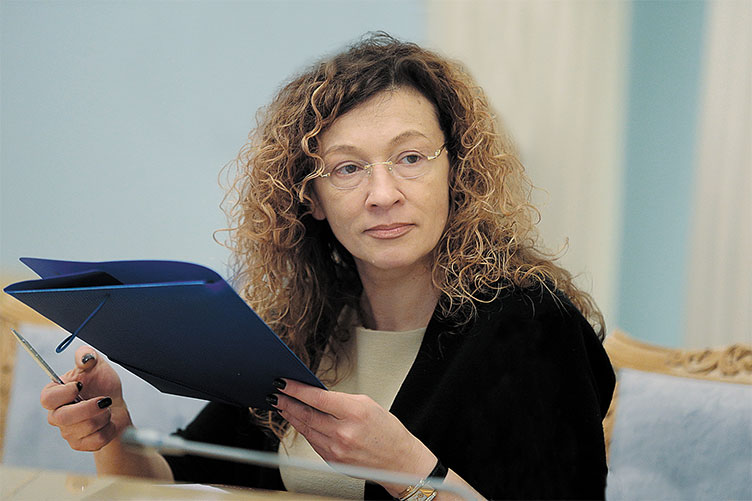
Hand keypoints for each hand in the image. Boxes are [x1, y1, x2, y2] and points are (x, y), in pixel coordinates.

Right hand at [40, 345, 131, 450]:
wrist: (116, 405)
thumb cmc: (102, 384)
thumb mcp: (97, 364)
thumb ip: (87, 356)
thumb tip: (85, 357)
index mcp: (55, 394)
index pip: (47, 398)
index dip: (64, 393)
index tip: (81, 386)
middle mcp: (57, 415)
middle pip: (62, 418)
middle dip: (88, 408)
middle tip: (104, 400)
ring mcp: (67, 432)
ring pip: (83, 429)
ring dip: (103, 416)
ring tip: (107, 408)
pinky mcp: (80, 444)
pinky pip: (96, 441)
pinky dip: (108, 429)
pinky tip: (108, 421)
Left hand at [271, 379, 435, 495]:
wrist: (399, 461)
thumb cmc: (387, 431)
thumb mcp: (367, 405)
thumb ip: (340, 400)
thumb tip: (315, 395)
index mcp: (355, 413)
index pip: (317, 398)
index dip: (296, 389)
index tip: (284, 383)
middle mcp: (344, 433)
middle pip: (306, 414)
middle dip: (287, 402)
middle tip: (276, 393)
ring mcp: (337, 449)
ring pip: (305, 429)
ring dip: (291, 416)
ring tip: (282, 405)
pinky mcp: (333, 461)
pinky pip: (312, 442)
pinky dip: (303, 430)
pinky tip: (298, 421)